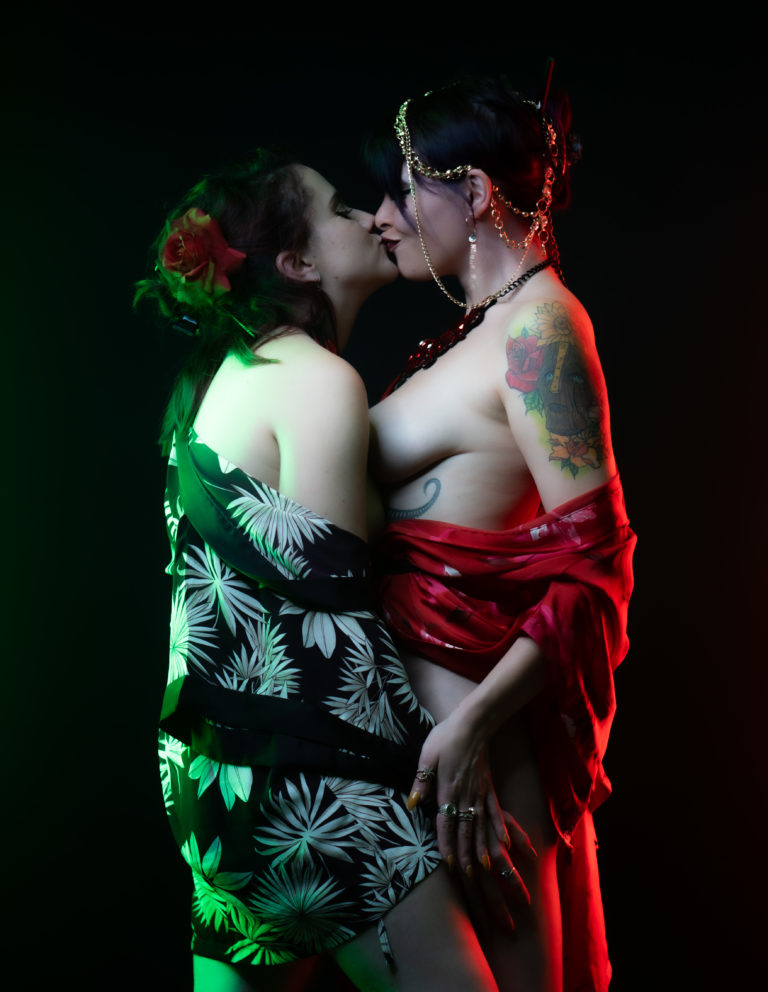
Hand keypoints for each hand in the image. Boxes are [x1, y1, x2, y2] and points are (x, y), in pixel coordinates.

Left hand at [408, 711, 535, 892]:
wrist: (474, 722)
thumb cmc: (446, 736)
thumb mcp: (427, 755)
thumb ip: (421, 782)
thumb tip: (411, 804)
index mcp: (448, 788)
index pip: (446, 822)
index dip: (446, 844)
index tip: (448, 864)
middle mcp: (466, 795)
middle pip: (465, 830)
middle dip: (466, 854)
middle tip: (467, 877)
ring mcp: (480, 793)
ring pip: (481, 826)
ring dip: (482, 847)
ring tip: (484, 869)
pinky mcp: (489, 788)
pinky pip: (496, 812)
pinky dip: (501, 828)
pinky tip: (507, 843)